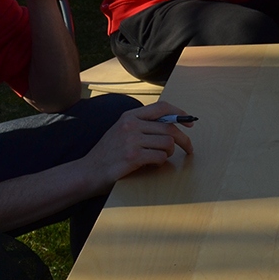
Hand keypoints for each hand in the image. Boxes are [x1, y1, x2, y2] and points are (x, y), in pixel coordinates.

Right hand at [79, 101, 195, 190]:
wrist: (88, 172)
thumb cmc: (108, 154)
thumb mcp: (121, 131)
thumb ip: (142, 125)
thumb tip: (171, 125)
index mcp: (129, 116)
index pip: (162, 107)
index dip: (180, 113)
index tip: (190, 122)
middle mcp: (131, 125)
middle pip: (169, 127)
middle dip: (184, 139)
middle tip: (189, 148)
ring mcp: (131, 140)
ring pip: (168, 142)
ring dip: (170, 152)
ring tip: (162, 157)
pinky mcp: (133, 156)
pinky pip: (161, 156)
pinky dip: (161, 162)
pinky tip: (152, 164)